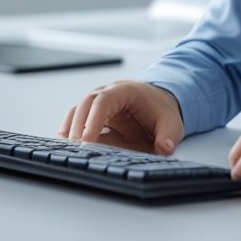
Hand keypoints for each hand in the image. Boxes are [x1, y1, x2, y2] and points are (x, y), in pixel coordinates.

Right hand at [59, 80, 184, 155]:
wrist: (158, 105)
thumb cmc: (161, 111)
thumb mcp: (172, 123)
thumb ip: (169, 135)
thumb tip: (165, 147)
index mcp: (126, 91)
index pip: (104, 100)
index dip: (93, 119)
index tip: (87, 140)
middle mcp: (108, 94)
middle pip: (86, 104)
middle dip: (78, 125)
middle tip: (77, 148)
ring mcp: (99, 104)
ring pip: (77, 110)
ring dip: (71, 128)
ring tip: (68, 149)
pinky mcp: (94, 116)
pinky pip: (77, 120)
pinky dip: (70, 131)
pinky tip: (68, 147)